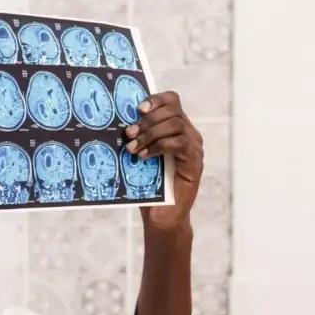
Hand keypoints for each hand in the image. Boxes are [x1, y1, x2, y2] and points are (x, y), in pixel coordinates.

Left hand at [123, 91, 203, 229]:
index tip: (138, 108)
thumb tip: (120, 121)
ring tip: (133, 148)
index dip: (156, 100)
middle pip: (173, 111)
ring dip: (150, 134)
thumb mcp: (141, 155)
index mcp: (178, 129)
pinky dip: (159, 147)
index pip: (172, 101)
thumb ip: (138, 136)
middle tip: (129, 134)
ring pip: (176, 125)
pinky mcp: (195, 164)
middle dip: (148, 120)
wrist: (162, 215)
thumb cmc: (149, 185)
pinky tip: (144, 156)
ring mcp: (195, 149)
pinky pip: (179, 144)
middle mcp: (190, 135)